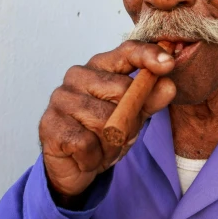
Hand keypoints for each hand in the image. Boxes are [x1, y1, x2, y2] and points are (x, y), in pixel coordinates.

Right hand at [39, 41, 175, 198]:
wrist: (72, 166)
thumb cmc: (102, 134)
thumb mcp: (132, 117)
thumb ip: (149, 100)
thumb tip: (168, 85)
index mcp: (99, 67)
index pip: (126, 52)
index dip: (148, 55)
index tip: (168, 63)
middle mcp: (77, 76)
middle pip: (122, 91)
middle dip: (130, 122)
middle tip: (120, 136)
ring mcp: (61, 99)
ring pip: (105, 122)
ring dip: (111, 145)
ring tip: (102, 147)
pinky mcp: (50, 124)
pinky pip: (87, 144)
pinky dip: (94, 158)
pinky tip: (86, 157)